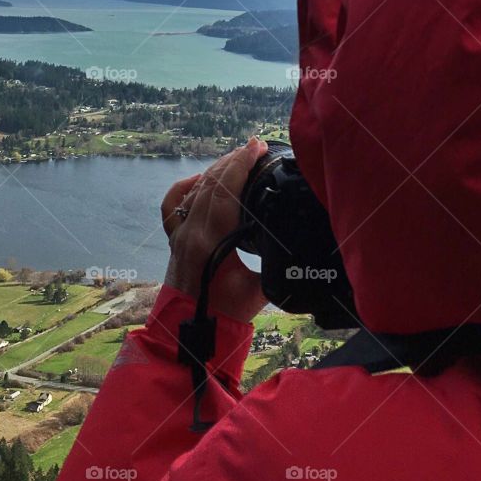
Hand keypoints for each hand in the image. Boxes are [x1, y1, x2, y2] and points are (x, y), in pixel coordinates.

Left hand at [160, 137, 268, 322]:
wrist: (191, 334)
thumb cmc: (226, 315)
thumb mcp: (259, 290)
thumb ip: (278, 265)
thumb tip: (306, 246)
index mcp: (211, 241)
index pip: (225, 190)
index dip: (242, 163)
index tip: (258, 146)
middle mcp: (191, 232)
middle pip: (210, 183)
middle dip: (234, 160)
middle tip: (255, 147)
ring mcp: (179, 234)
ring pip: (195, 189)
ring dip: (217, 169)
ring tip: (238, 158)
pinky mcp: (174, 239)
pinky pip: (174, 203)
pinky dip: (188, 186)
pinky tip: (202, 180)